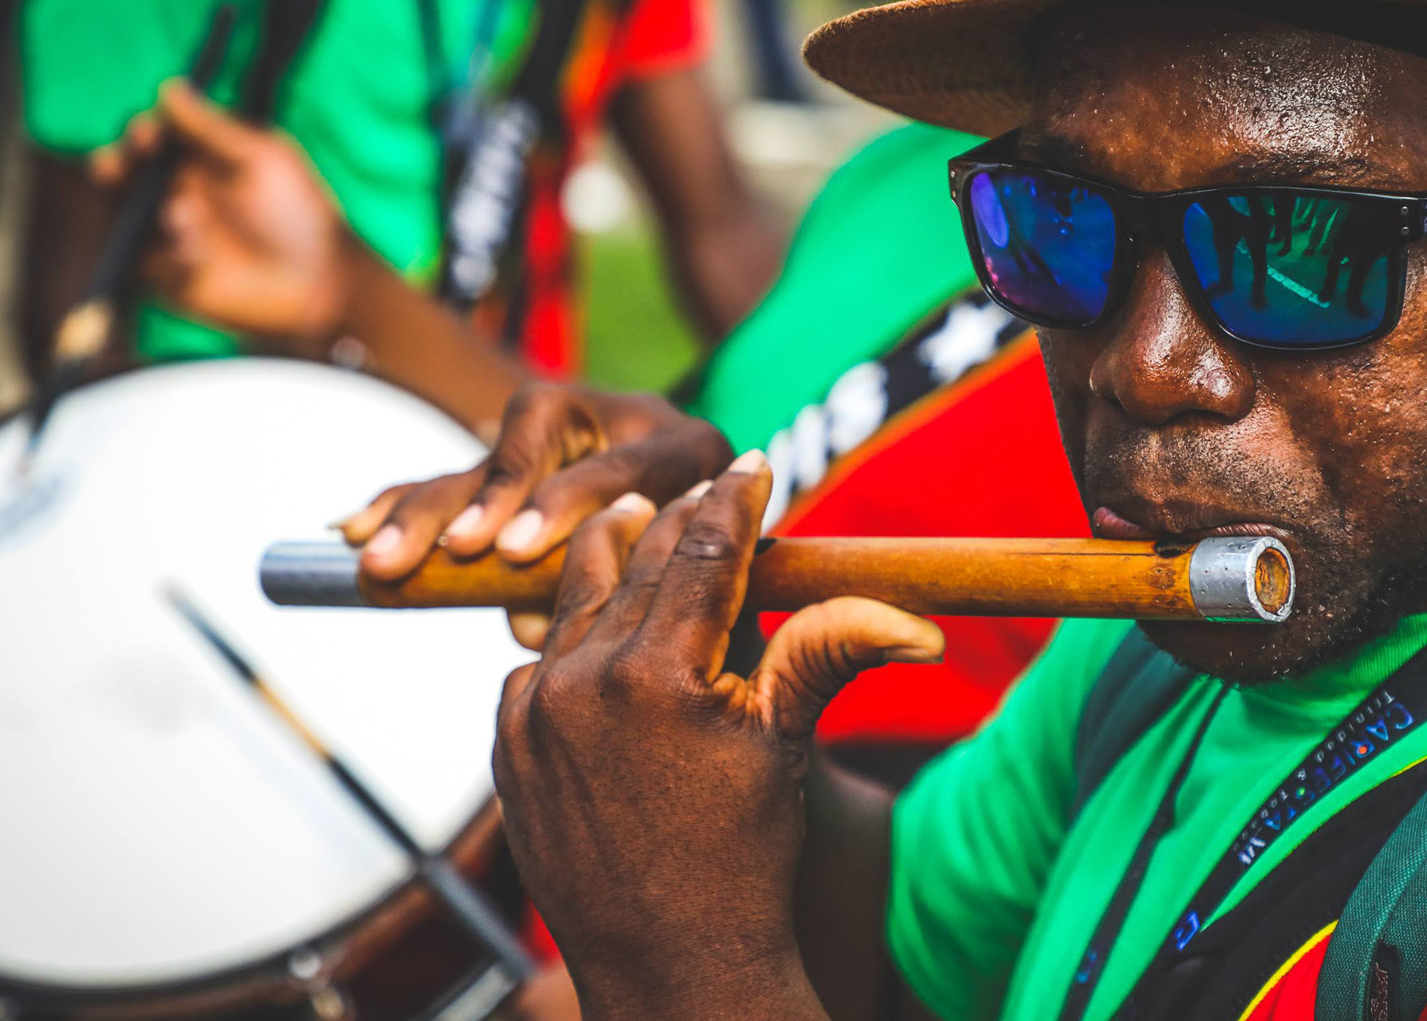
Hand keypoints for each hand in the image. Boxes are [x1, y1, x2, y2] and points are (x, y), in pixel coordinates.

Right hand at [87, 79, 365, 347]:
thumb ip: (214, 127)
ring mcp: (164, 234)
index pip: (152, 136)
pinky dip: (163, 254)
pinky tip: (196, 255)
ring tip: (179, 214)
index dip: (142, 132)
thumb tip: (169, 86)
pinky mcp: (164, 276)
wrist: (319, 283)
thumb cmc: (300, 213)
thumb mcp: (264, 160)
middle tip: (121, 165)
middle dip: (116, 164)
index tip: (147, 134)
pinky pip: (141, 260)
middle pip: (124, 170)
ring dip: (130, 207)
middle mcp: (173, 191)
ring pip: (122, 213)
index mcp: (196, 159)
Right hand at [338, 381, 733, 646]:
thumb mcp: (710, 587)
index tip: (515, 550)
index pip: (619, 468)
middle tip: (449, 550)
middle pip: (538, 440)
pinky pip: (458, 473)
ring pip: (488, 454)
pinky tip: (348, 528)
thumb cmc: (726, 578)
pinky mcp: (524, 452)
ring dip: (427, 506)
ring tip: (374, 554)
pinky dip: (406, 500)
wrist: (728, 521)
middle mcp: (627, 421)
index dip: (566, 505)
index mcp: (690, 452)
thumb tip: (526, 625)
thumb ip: (633, 598)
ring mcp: (574, 431)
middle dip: (484, 499)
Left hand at [491, 450, 942, 1018]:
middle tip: (706, 490)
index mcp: (661, 677)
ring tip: (638, 522)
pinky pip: (539, 661)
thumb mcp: (787, 745)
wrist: (669, 963)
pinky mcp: (506, 743)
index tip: (751, 463)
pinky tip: (601, 629)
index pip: (702, 552)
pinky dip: (574, 637)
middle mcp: (583, 683)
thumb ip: (830, 655)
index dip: (733, 501)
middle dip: (679, 520)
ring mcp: (533, 714)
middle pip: (637, 560)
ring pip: (576, 599)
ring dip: (613, 559)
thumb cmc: (744, 856)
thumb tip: (921, 624)